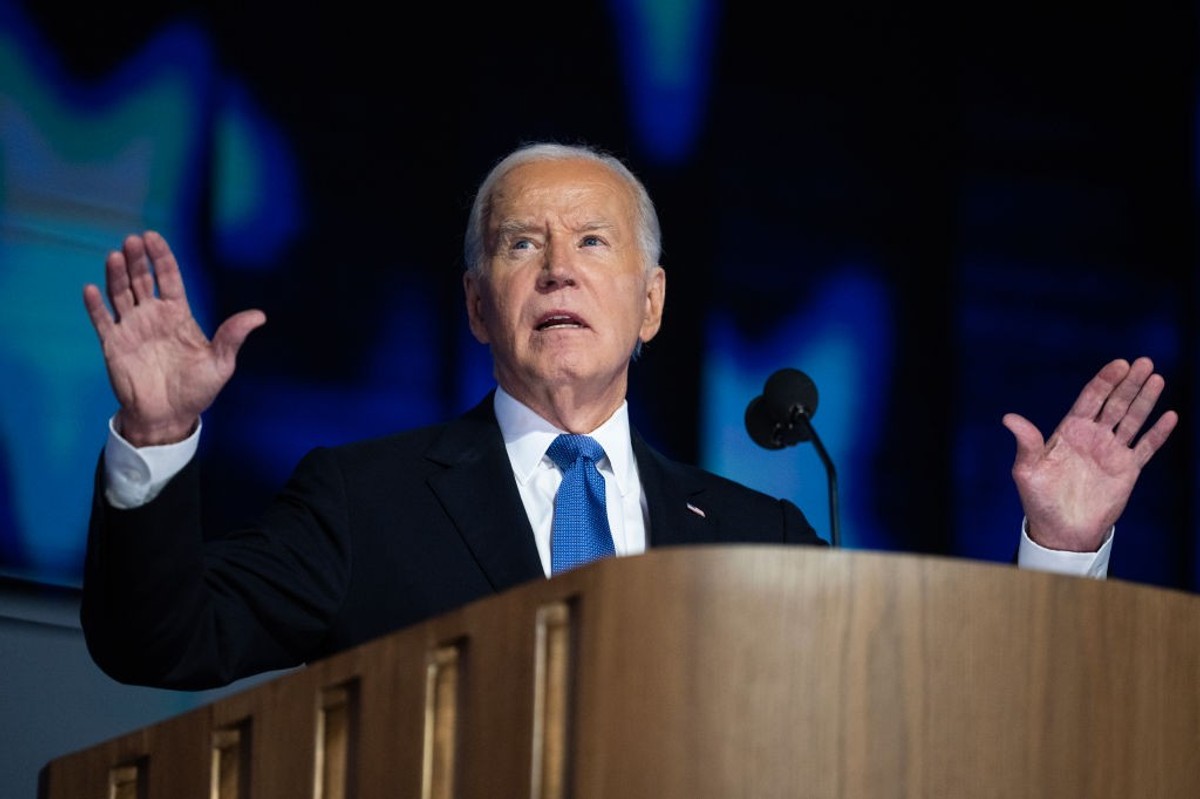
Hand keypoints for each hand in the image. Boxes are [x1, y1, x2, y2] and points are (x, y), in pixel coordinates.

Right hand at [82, 231, 265, 445]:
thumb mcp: (221, 363)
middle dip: (137, 259)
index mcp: (178, 314)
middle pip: (142, 279)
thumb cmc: (197, 390)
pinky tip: (91, 289)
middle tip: (132, 241)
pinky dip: (95, 305)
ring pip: (120, 294)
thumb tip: (259, 315)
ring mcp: (131, 328)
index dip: (160, 256)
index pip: (168, 277)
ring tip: (115, 256)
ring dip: (116, 275)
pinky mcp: (113, 344)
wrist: (169, 417)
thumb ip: (233, 336)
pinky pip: (102, 320)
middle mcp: (153, 315)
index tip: (152, 236)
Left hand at [1002, 357, 1177, 551]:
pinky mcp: (1127, 470)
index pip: (1090, 399)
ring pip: (1132, 419)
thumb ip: (1026, 443)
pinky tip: (1170, 416)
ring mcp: (1111, 451)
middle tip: (1145, 363)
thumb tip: (1009, 418)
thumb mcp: (1027, 470)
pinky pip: (1146, 447)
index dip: (1105, 381)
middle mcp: (1092, 436)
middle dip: (1129, 383)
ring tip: (1157, 379)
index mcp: (1069, 431)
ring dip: (1145, 400)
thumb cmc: (1039, 499)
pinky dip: (1158, 433)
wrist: (1061, 531)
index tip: (1120, 364)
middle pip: (1114, 403)